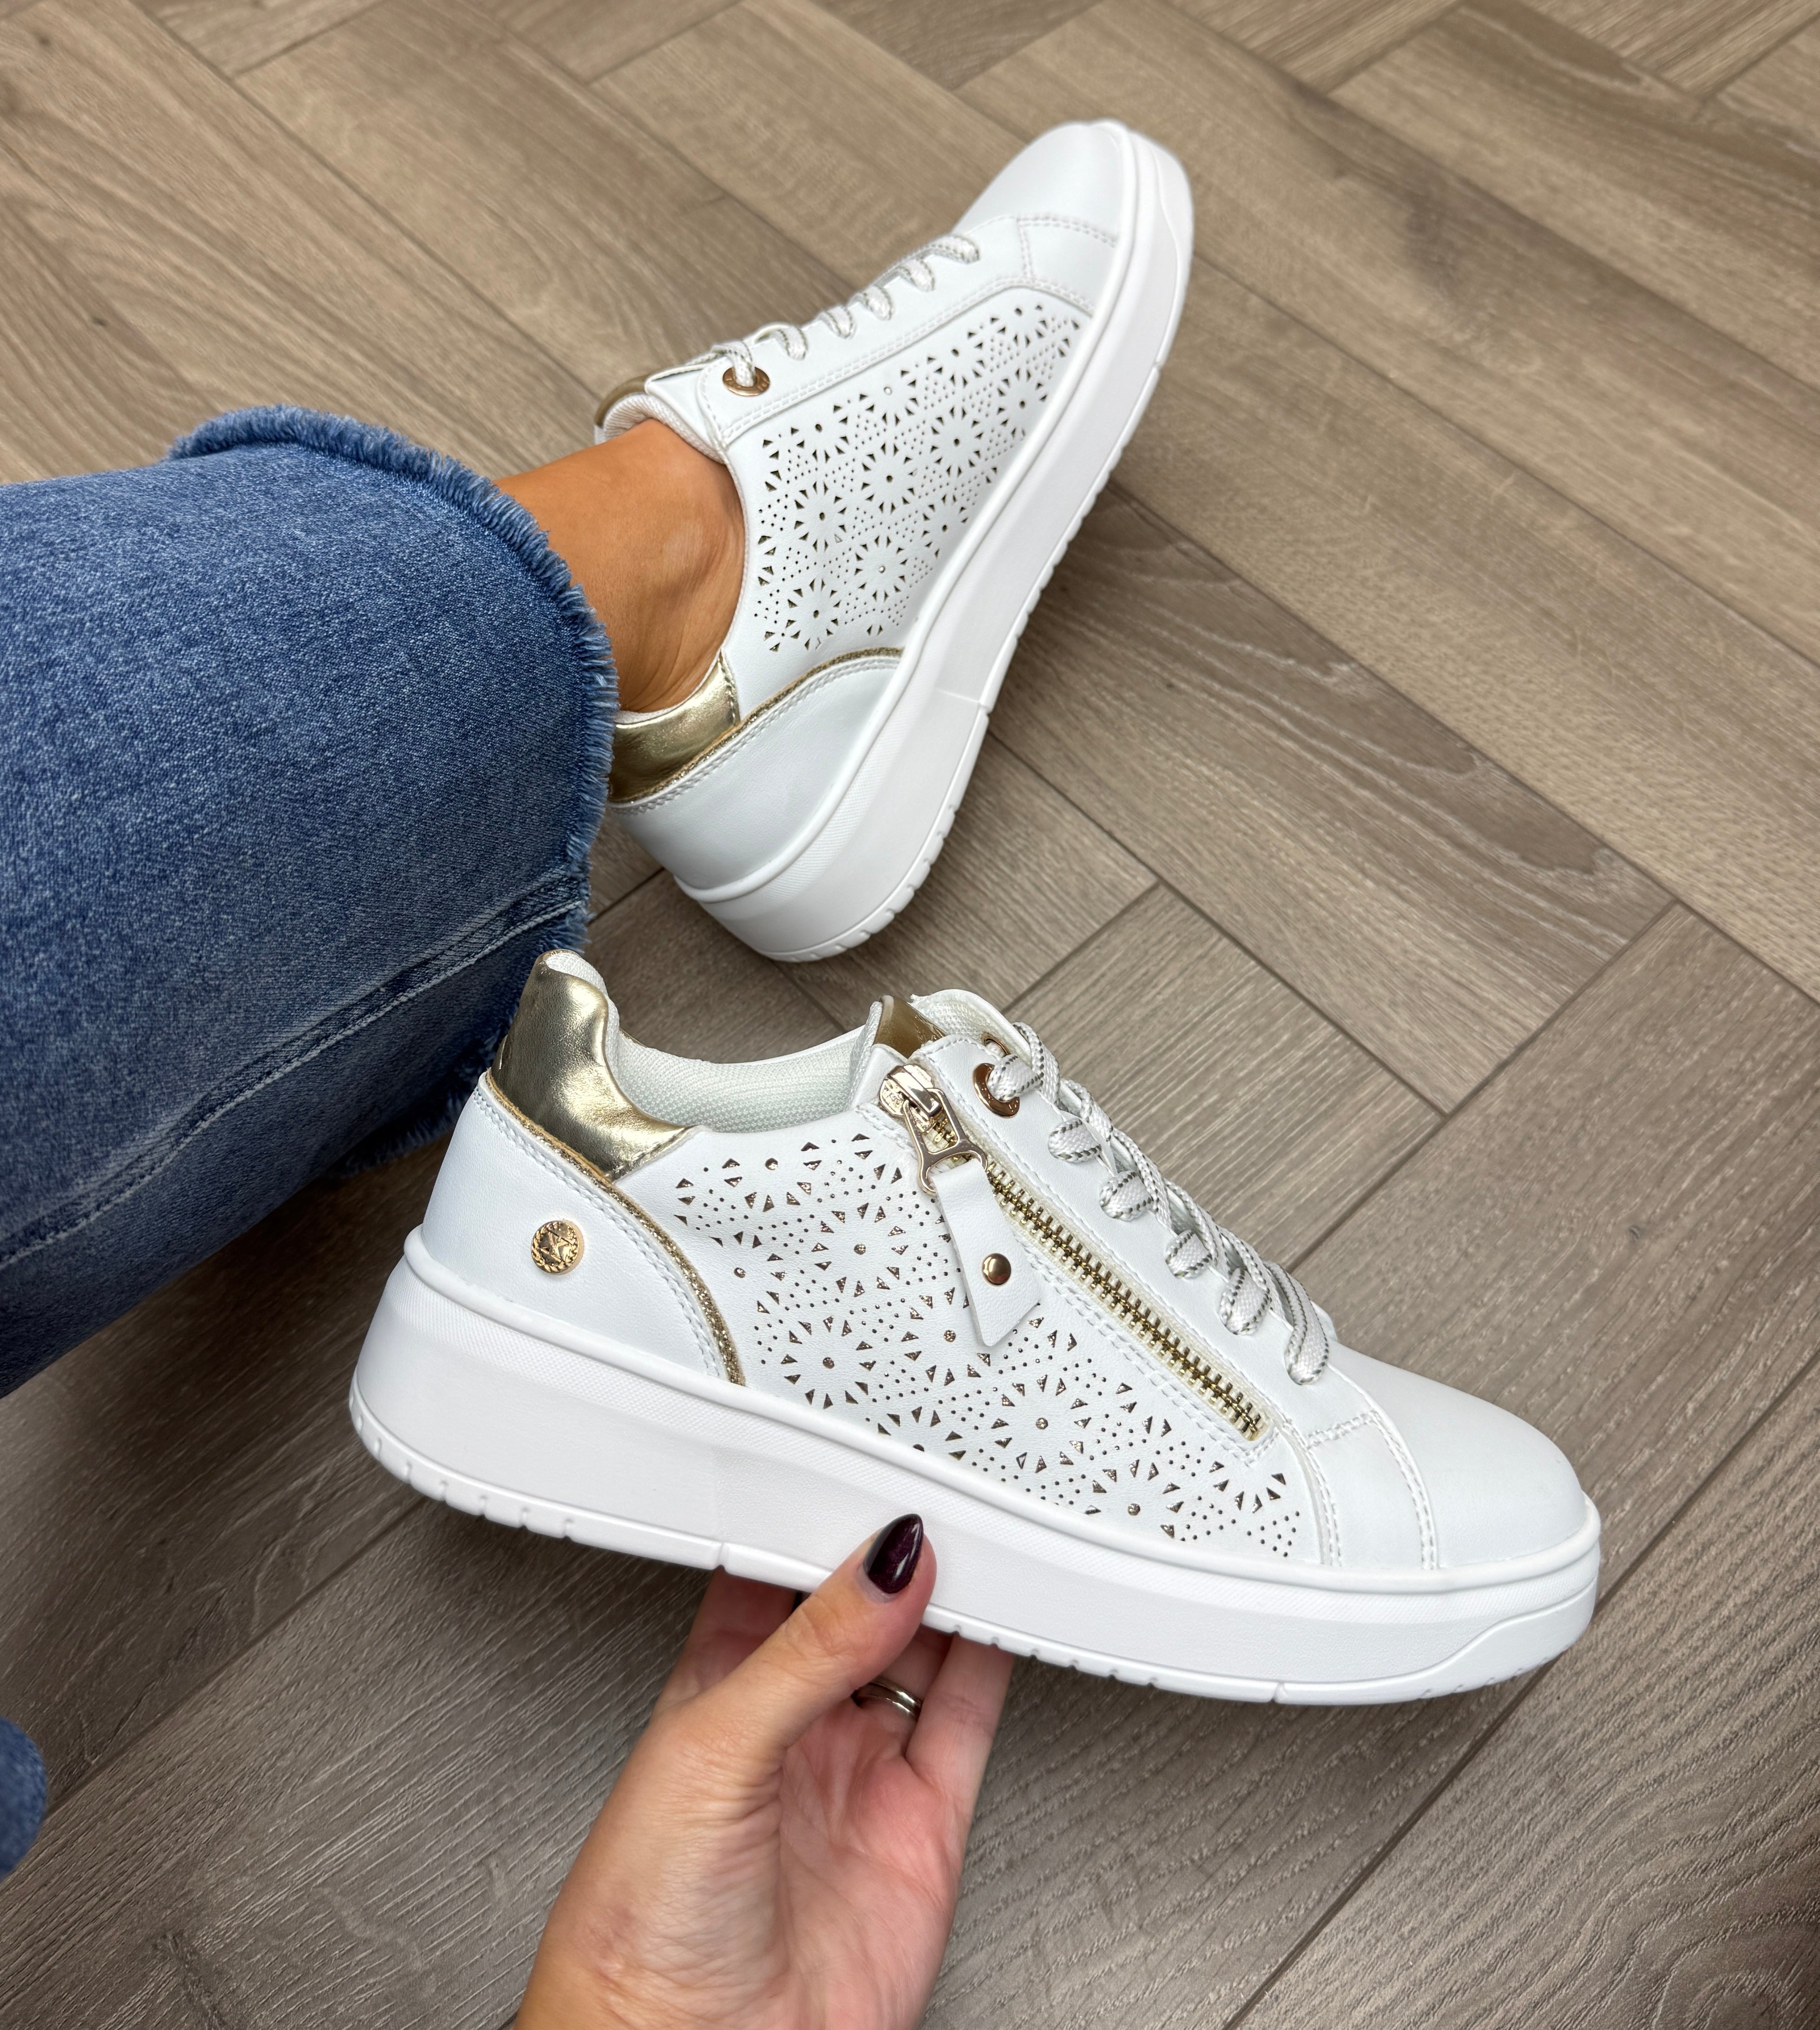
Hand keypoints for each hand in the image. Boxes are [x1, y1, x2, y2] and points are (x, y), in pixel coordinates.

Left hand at [518, 1515, 1013, 2029]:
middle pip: (859, 1607)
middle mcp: (793, 1726)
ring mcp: (860, 1772)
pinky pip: (969, 1720)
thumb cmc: (642, 1924)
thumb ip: (805, 1651)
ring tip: (983, 1523)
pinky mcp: (921, 1823)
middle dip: (893, 1547)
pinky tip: (1010, 1609)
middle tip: (933, 1479)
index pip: (776, 1573)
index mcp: (717, 1689)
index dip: (817, 1516)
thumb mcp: (714, 1749)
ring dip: (953, 1591)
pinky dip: (998, 1661)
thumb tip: (879, 1567)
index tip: (857, 1459)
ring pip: (923, 1652)